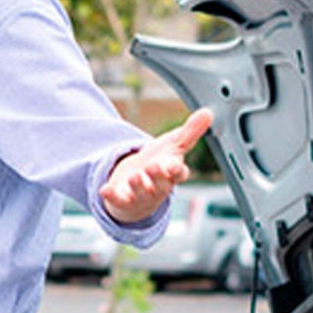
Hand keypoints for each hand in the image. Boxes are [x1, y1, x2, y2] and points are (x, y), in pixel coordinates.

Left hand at [100, 108, 213, 223]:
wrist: (136, 187)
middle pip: (160, 184)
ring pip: (141, 193)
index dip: (177, 170)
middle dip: (157, 176)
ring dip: (138, 185)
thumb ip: (190, 131)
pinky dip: (112, 196)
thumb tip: (208, 112)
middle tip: (153, 166)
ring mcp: (140, 195)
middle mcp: (157, 186)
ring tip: (134, 177)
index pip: (178, 173)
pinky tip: (105, 189)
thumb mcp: (173, 146)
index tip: (174, 164)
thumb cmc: (159, 165)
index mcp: (171, 174)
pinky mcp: (122, 200)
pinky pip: (118, 200)